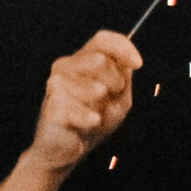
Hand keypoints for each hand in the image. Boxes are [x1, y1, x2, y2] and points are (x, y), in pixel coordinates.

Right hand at [0, 28, 138, 190]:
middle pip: (101, 61)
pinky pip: (84, 111)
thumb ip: (124, 78)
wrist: (66, 150)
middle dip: (116, 84)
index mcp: (81, 60)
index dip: (123, 48)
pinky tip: (87, 125)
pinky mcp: (52, 105)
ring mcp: (55, 84)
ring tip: (94, 116)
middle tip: (108, 102)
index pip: (102, 40)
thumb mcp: (118, 98)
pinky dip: (92, 121)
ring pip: (94, 87)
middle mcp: (65, 67)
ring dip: (102, 107)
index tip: (138, 64)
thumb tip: (129, 63)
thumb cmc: (92, 120)